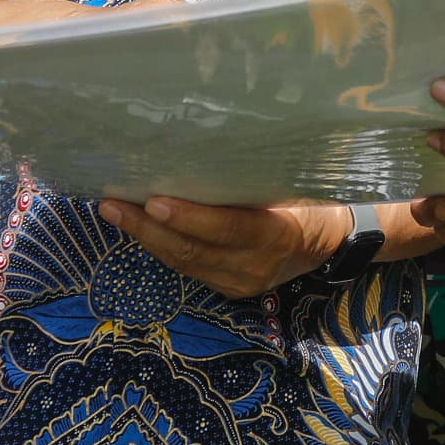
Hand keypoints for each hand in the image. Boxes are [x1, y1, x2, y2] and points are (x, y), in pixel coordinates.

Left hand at [99, 196, 345, 297]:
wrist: (332, 243)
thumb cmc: (310, 200)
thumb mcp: (290, 185)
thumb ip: (249, 180)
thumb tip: (195, 154)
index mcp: (278, 234)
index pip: (228, 228)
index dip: (189, 217)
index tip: (154, 201)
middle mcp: (256, 266)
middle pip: (194, 250)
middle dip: (148, 228)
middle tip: (113, 205)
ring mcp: (240, 283)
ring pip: (184, 263)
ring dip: (146, 238)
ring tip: (115, 212)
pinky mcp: (229, 289)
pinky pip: (189, 269)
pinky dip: (162, 248)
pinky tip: (140, 229)